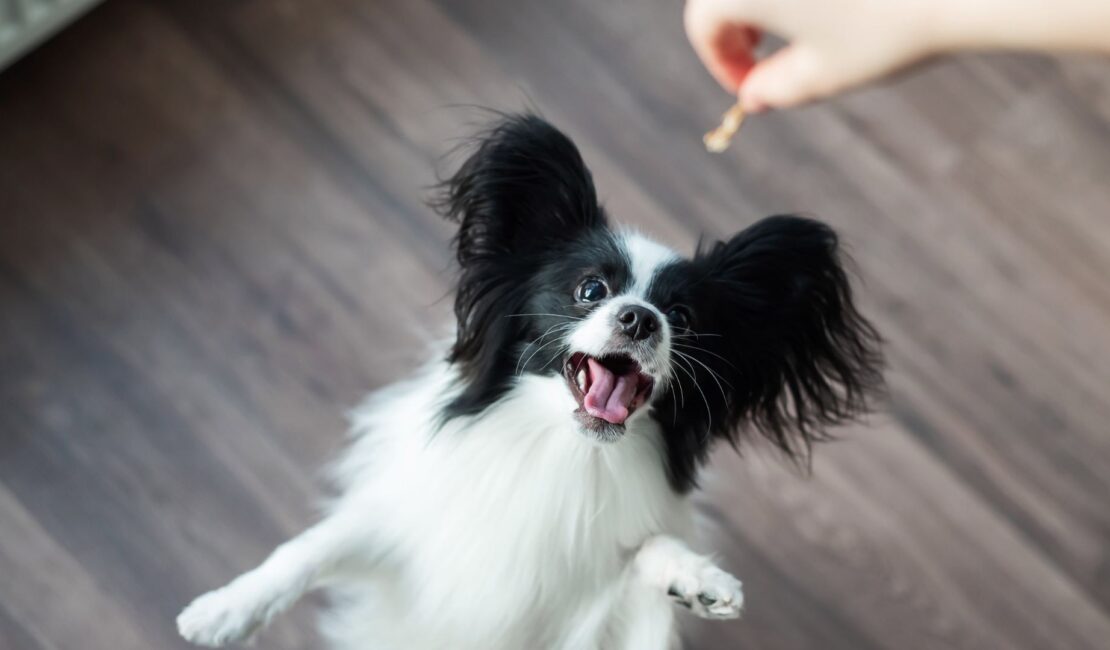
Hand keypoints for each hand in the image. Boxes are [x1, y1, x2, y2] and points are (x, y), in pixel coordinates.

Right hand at [684, 0, 942, 110]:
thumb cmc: (887, 32)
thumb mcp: (823, 74)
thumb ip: (775, 89)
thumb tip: (753, 95)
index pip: (704, 25)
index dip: (720, 62)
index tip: (749, 87)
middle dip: (736, 24)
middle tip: (761, 53)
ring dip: (764, 2)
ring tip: (798, 23)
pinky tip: (833, 3)